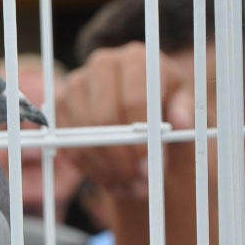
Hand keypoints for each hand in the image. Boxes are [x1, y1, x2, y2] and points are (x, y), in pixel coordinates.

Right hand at [58, 43, 194, 199]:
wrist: (141, 110)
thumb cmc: (167, 106)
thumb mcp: (184, 107)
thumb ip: (185, 112)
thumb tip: (181, 121)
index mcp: (136, 59)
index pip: (134, 99)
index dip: (140, 137)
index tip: (148, 167)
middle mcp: (102, 64)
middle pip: (104, 117)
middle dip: (121, 157)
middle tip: (137, 182)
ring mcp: (76, 84)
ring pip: (83, 134)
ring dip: (105, 167)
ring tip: (128, 185)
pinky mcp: (59, 106)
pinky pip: (69, 144)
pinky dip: (90, 167)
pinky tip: (110, 179)